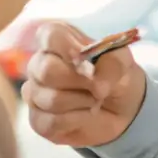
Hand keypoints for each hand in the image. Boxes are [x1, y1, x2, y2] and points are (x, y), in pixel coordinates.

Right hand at [24, 23, 146, 147]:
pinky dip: (78, 119)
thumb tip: (97, 85)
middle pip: (47, 70)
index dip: (68, 47)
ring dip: (84, 101)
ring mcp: (35, 93)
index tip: (84, 58)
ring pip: (52, 99)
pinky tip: (87, 114)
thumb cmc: (116, 76)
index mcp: (58, 40)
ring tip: (96, 99)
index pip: (50, 35)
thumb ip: (112, 65)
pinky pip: (52, 122)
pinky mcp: (37, 120)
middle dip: (80, 81)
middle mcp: (40, 64)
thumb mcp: (122, 62)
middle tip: (99, 86)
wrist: (121, 108)